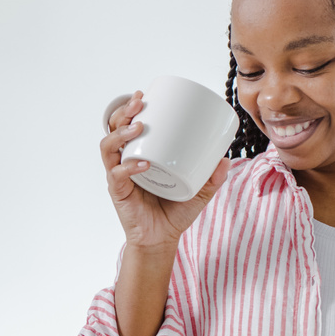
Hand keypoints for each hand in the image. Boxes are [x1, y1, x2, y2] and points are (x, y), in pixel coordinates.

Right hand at [102, 91, 230, 252]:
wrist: (162, 240)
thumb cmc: (174, 213)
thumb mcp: (199, 191)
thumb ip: (213, 177)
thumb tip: (226, 159)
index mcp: (139, 154)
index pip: (127, 125)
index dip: (130, 108)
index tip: (143, 95)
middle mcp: (124, 162)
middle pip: (114, 129)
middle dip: (123, 112)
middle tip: (139, 103)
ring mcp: (119, 177)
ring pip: (109, 147)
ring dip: (121, 133)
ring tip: (138, 127)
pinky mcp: (118, 193)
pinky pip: (117, 175)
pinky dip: (128, 167)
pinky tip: (142, 163)